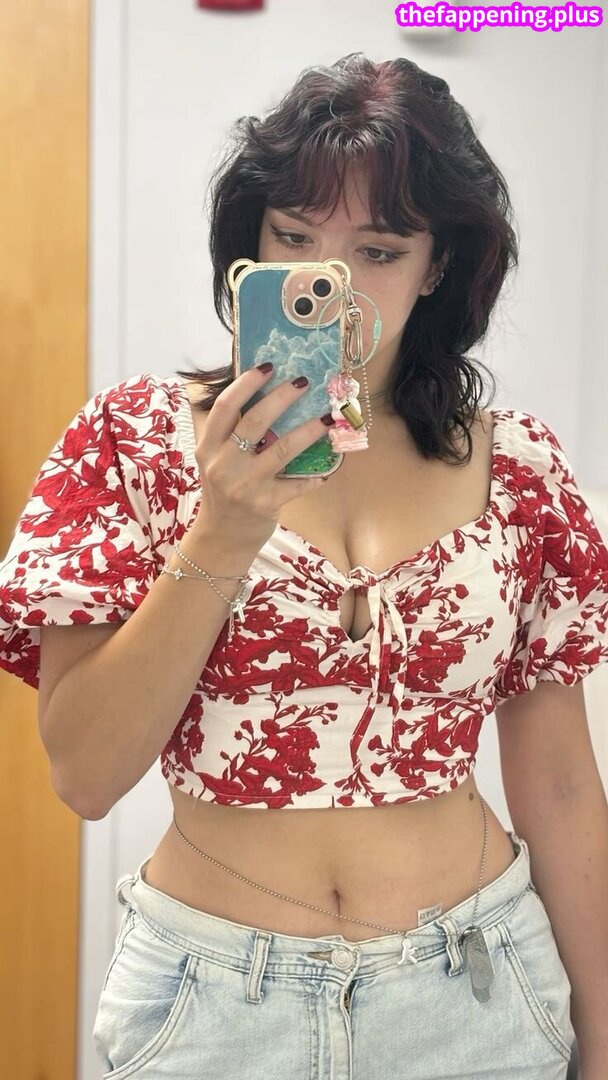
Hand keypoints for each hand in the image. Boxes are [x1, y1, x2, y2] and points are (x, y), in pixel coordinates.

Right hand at [193, 364, 335, 550]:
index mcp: (208, 447)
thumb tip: (268, 397)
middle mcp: (222, 464)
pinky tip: (325, 471)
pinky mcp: (264, 503)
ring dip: (309, 431)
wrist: (221, 537)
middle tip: (304, 382)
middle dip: (282, 398)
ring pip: (282, 449)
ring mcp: (244, 485)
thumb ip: (232, 435)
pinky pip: (296, 484)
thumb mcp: (217, 461)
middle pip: (255, 421)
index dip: (246, 384)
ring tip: (327, 418)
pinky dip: (313, 477)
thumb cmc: (223, 492)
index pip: (225, 408)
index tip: (267, 366)